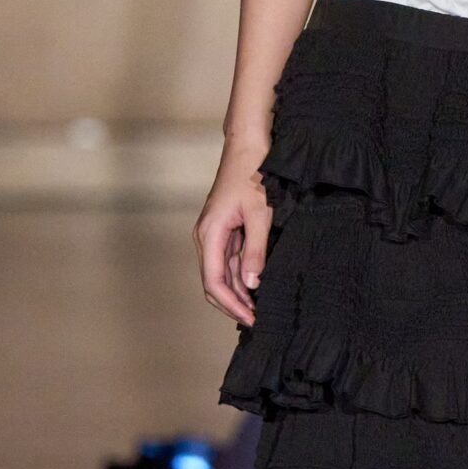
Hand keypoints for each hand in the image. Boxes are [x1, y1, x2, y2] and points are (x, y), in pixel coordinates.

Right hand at [193, 139, 273, 325]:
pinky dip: (240, 276)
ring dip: (238, 292)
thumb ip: (255, 251)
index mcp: (209, 234)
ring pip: (221, 273)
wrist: (248, 147)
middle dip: (234, 304)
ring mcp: (214, 234)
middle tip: (258, 320)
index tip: (251, 318)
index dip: (231, 304)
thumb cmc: (254, 175)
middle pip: (213, 282)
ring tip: (260, 308)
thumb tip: (251, 284)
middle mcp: (206, 237)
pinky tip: (256, 287)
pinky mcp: (224, 230)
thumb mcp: (261, 215)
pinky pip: (228, 261)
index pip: (213, 281)